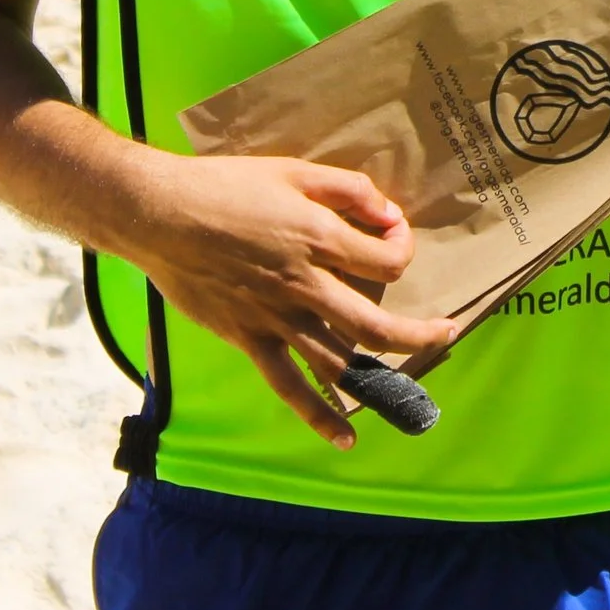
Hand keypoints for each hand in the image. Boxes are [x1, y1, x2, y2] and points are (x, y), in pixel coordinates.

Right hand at [126, 152, 457, 447]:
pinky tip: (344, 438)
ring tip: (411, 394)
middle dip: (421, 334)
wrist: (161, 215)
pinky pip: (288, 386)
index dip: (404, 247)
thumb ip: (348, 190)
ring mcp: (277, 319)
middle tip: (448, 332)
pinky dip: (318, 416)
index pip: (389, 260)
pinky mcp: (249, 339)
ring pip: (340, 360)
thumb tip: (387, 213)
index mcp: (320, 240)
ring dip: (381, 379)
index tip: (393, 234)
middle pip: (378, 323)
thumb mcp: (296, 170)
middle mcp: (306, 286)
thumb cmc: (228, 186)